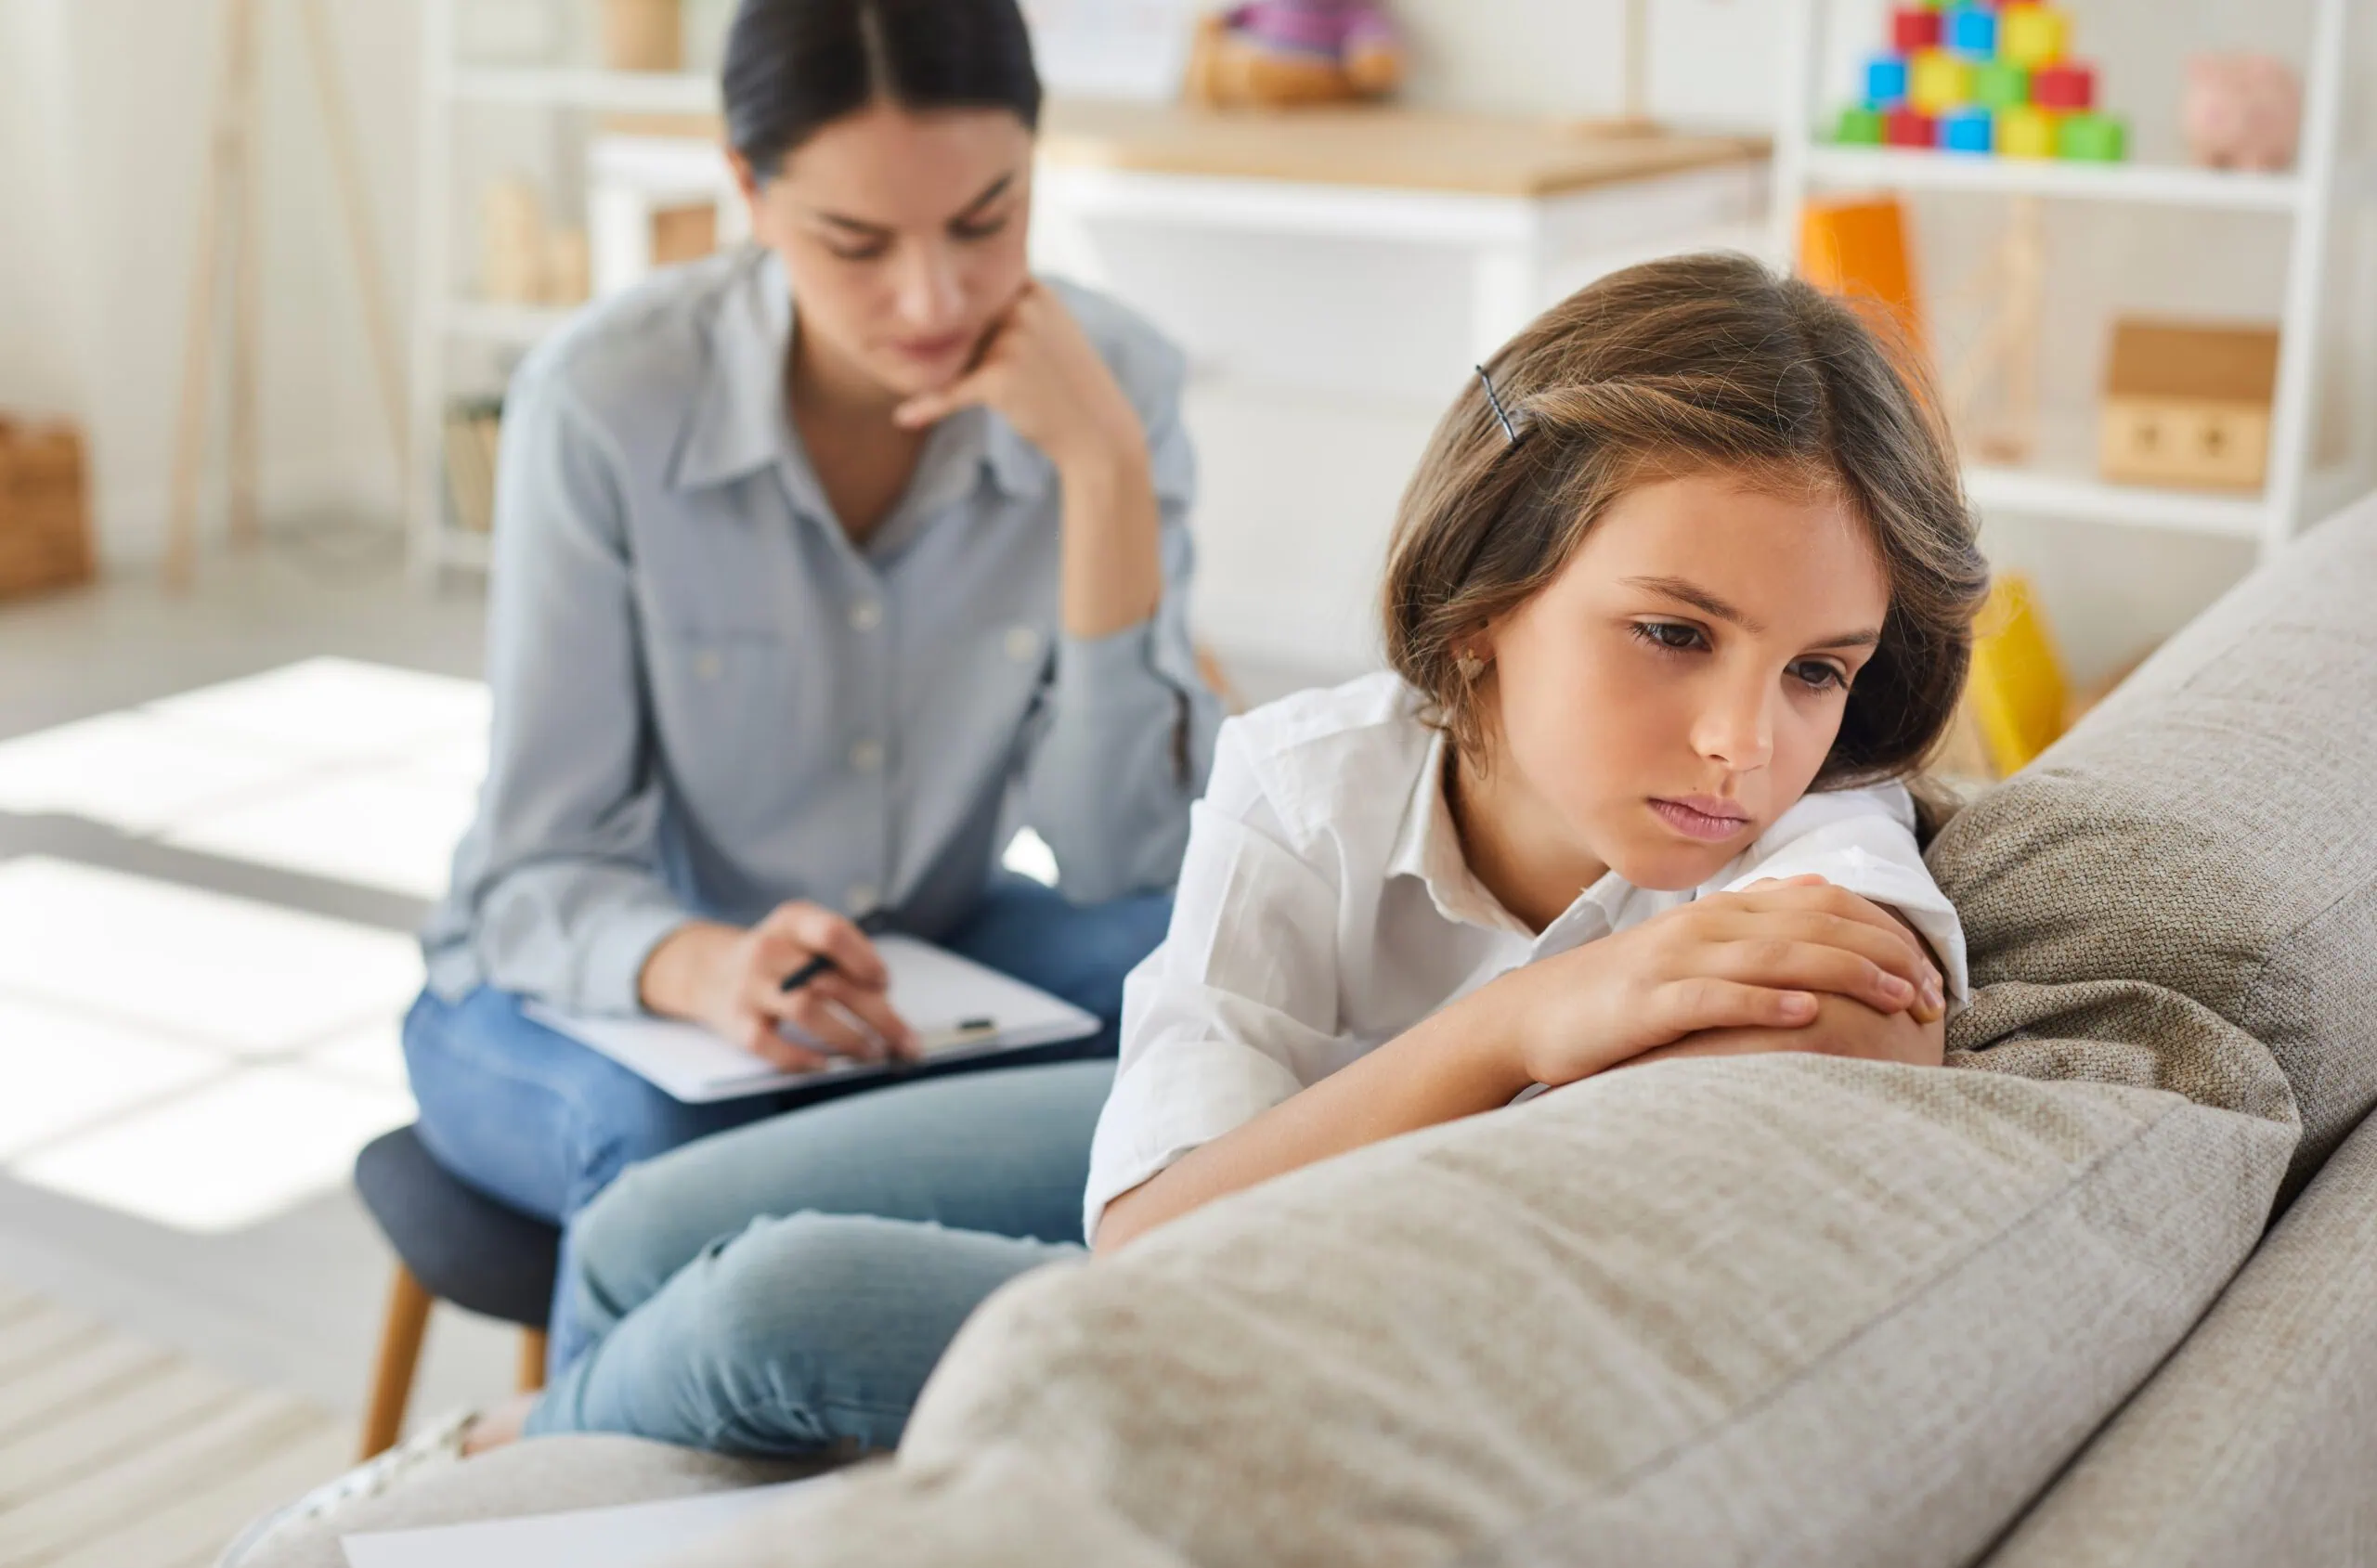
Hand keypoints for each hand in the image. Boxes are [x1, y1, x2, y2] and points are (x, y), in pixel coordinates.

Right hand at [641, 904, 917, 1070]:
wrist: (707, 970)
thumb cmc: (778, 957)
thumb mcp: (803, 936)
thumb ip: (841, 958)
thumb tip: (886, 1001)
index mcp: (793, 921)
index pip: (833, 934)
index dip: (865, 960)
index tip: (886, 985)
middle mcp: (768, 950)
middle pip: (830, 982)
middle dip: (878, 1015)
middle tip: (905, 1041)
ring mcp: (749, 987)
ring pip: (807, 1011)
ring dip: (848, 1036)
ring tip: (874, 1053)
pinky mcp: (736, 1022)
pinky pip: (770, 1045)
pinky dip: (801, 1058)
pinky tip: (826, 1064)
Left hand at [891, 282, 1146, 476]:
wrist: (1098, 431)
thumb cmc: (1068, 385)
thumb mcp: (1050, 330)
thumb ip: (1013, 310)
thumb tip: (955, 305)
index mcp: (1035, 290)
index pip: (976, 292)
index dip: (958, 314)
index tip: (945, 330)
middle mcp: (1023, 307)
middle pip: (960, 322)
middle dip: (948, 345)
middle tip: (967, 373)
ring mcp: (1011, 339)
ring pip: (953, 355)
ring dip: (942, 375)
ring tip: (965, 396)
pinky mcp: (999, 376)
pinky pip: (950, 390)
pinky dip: (928, 406)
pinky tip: (905, 419)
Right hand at [1487, 875, 1944, 1088]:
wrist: (1533, 1016)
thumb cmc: (1619, 993)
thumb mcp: (1689, 947)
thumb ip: (1751, 918)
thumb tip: (1815, 890)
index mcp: (1722, 913)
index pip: (1822, 904)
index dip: (1883, 930)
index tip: (1931, 971)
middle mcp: (1706, 927)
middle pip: (1812, 926)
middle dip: (1881, 955)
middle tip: (1932, 994)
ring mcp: (1676, 962)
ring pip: (1775, 957)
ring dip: (1844, 975)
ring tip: (1895, 998)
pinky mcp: (1650, 1003)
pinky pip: (1715, 999)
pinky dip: (1764, 1005)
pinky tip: (1807, 1017)